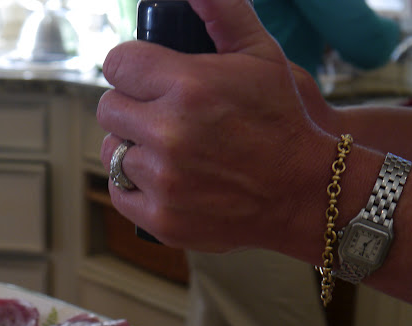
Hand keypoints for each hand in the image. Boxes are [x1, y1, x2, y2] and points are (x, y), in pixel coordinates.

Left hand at [97, 0, 335, 253]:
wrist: (303, 192)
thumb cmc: (282, 120)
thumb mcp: (262, 54)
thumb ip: (223, 12)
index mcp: (188, 86)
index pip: (118, 64)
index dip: (132, 68)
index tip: (146, 78)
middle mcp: (169, 133)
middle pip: (109, 107)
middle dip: (132, 107)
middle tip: (161, 115)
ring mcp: (162, 180)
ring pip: (111, 151)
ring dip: (132, 147)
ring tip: (167, 149)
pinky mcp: (160, 218)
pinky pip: (118, 191)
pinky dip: (134, 185)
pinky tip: (163, 178)